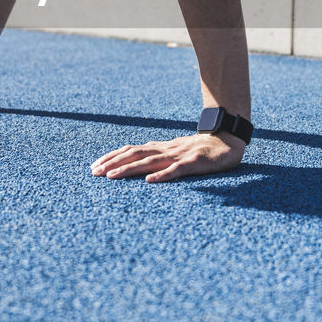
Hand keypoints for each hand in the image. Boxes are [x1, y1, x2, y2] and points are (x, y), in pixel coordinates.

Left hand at [91, 132, 244, 182]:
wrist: (228, 140)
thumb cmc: (201, 150)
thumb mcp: (175, 153)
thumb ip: (159, 157)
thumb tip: (138, 163)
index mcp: (160, 148)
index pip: (131, 150)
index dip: (112, 157)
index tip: (94, 166)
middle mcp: (166, 150)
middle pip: (134, 154)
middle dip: (113, 163)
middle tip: (94, 173)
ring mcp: (179, 155)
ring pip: (150, 162)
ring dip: (129, 169)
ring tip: (111, 176)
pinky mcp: (194, 163)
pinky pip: (176, 170)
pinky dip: (162, 175)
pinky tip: (149, 181)